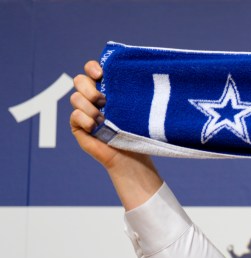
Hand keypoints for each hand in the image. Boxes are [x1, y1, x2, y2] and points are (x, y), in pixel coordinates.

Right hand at [70, 60, 162, 209]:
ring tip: (104, 119)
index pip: (91, 70)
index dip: (92, 67)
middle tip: (103, 100)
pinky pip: (74, 115)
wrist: (132, 156)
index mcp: (105, 89)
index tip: (101, 73)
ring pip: (75, 98)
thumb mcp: (134, 108)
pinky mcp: (78, 126)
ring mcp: (83, 111)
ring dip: (90, 108)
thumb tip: (136, 73)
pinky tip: (96, 127)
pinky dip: (85, 120)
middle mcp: (92, 98)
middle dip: (88, 87)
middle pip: (79, 80)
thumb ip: (128, 91)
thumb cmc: (137, 131)